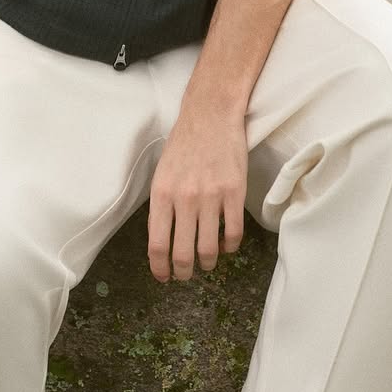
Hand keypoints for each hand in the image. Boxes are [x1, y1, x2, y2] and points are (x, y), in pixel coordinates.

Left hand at [147, 99, 247, 282]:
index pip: (157, 243)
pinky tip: (225, 245)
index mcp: (162, 193)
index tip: (163, 276)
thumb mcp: (162, 172)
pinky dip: (229, 247)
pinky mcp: (235, 192)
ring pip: (209, 249)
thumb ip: (162, 204)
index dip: (160, 267)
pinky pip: (233, 233)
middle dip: (183, 272)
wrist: (211, 114)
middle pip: (183, 253)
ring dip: (207, 263)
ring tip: (207, 262)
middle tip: (185, 275)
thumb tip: (162, 238)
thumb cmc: (184, 142)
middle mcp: (185, 198)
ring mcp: (211, 196)